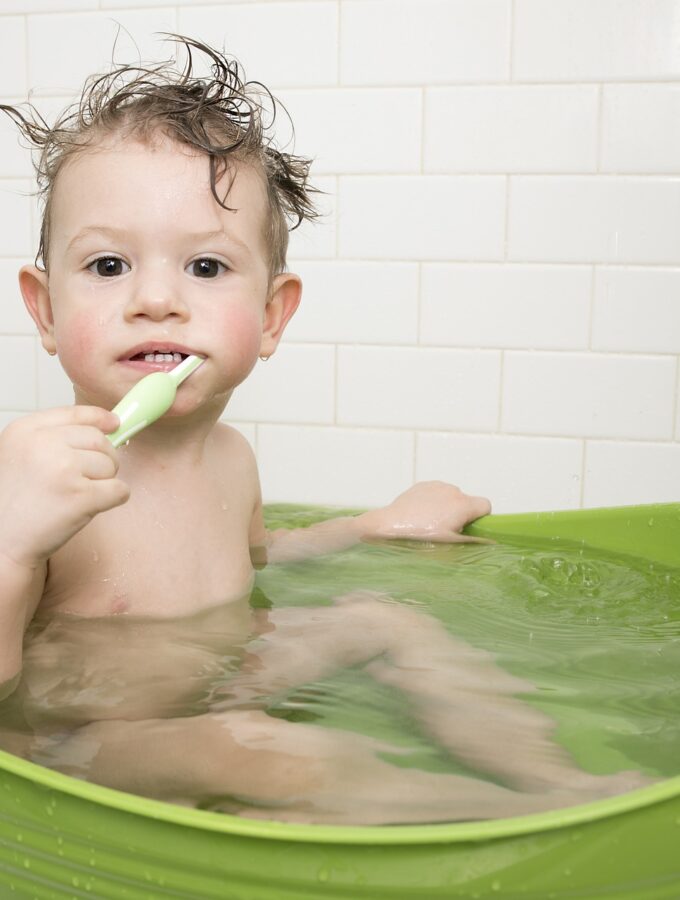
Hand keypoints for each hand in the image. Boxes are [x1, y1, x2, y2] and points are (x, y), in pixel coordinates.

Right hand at [0, 406, 129, 567]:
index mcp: (25, 431)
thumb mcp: (19, 453)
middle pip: (100, 440)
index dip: (100, 419)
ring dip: (104, 482)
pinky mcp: (81, 496)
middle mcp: (43, 445)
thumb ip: (54, 435)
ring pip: (111, 465)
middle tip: (86, 478)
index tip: (114, 424)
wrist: (2, 540)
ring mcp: (63, 469)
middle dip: (103, 458)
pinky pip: (119, 490)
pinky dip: (114, 499)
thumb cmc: (13, 501)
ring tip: (76, 495)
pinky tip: (92, 507)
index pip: (76, 414)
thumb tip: (109, 423)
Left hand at [357, 481, 490, 543]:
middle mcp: (452, 491)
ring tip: (430, 523)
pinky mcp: (422, 485)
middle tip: (445, 530)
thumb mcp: (451, 547)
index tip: (468, 528)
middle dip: (460, 514)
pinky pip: (436, 492)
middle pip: (466, 501)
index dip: (480, 518)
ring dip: (446, 507)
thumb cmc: (420, 539)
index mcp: (462, 505)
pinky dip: (433, 502)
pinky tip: (420, 515)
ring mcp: (436, 486)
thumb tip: (491, 541)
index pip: (485, 505)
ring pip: (450, 496)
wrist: (389, 527)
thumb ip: (474, 542)